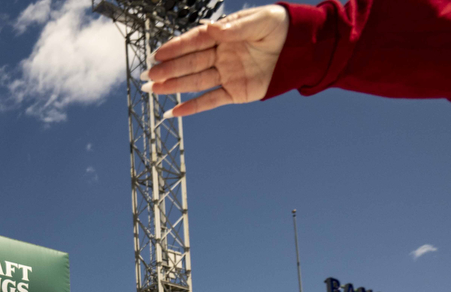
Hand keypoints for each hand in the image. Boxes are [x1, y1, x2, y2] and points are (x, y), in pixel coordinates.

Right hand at [143, 4, 288, 116]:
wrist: (303, 48)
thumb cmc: (280, 28)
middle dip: (168, 69)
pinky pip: (211, 101)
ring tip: (152, 90)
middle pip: (190, 63)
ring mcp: (227, 74)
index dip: (176, 48)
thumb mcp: (260, 21)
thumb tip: (211, 30)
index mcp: (224, 36)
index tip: (157, 54)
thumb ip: (235, 27)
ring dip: (173, 86)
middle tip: (148, 76)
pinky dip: (192, 107)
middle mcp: (221, 56)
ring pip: (195, 82)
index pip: (195, 42)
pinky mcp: (236, 92)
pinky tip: (173, 111)